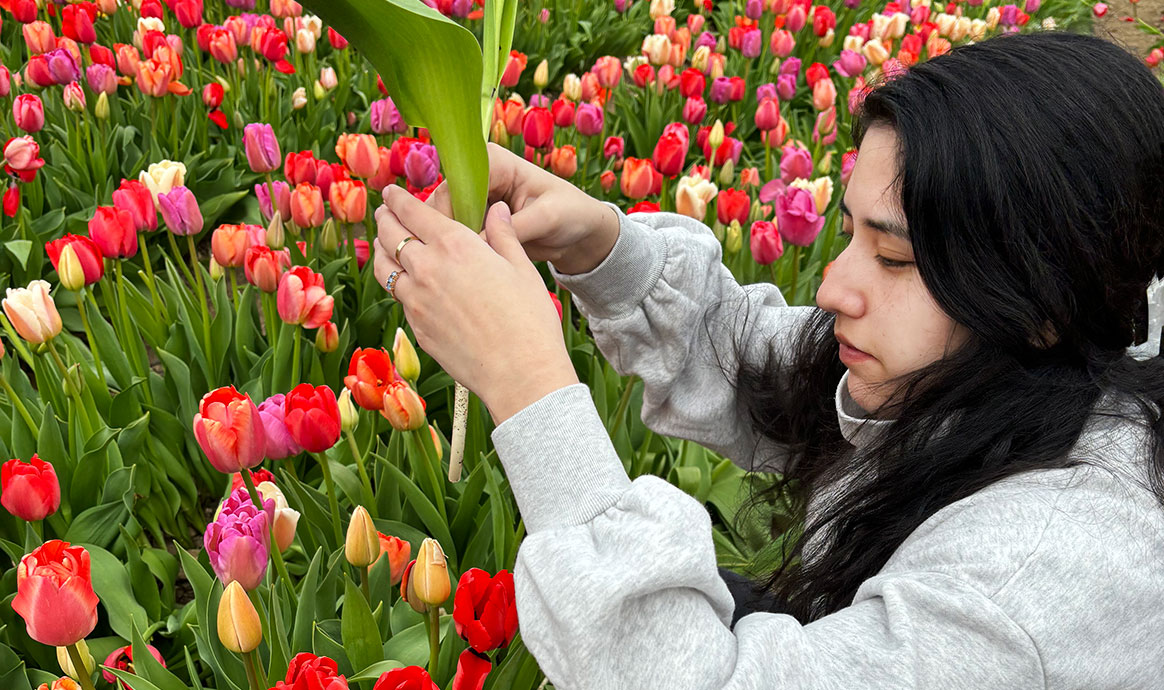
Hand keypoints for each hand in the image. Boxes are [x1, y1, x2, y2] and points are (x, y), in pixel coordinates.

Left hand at [374, 185, 578, 423]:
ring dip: (381, 250)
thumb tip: (497, 210)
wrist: (520, 372)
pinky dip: (395, 282)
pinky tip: (404, 282)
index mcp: (456, 245)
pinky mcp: (417, 327)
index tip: (391, 192)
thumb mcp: (522, 269)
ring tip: (384, 244)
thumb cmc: (530, 319)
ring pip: (383, 267)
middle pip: (391, 235)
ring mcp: (417, 300)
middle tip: (384, 213)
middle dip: (385, 219)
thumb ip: (503, 235)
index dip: (398, 198)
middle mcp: (428, 268)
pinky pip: (398, 297)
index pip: (412, 211)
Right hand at [423, 143, 619, 273]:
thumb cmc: (571, 214)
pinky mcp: (473, 220)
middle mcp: (477, 175)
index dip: (452, 213)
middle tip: (463, 261)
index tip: (461, 244)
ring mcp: (473, 199)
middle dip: (449, 232)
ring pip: (444, 221)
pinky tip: (467, 269)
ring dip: (451, 244)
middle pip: (442, 202)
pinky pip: (454, 235)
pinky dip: (458, 251)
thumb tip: (479, 244)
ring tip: (465, 269)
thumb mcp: (548, 217)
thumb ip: (514, 228)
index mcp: (493, 161)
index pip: (456, 183)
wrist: (579, 232)